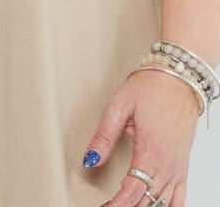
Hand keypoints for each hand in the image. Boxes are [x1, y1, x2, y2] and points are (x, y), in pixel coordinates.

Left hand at [82, 68, 200, 206]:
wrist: (178, 78)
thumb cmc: (150, 87)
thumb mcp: (119, 105)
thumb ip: (104, 136)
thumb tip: (89, 159)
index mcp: (151, 150)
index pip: (133, 191)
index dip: (117, 205)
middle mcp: (168, 163)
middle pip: (147, 201)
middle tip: (109, 206)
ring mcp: (178, 167)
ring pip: (164, 203)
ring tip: (125, 205)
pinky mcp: (183, 166)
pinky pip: (180, 198)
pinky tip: (152, 205)